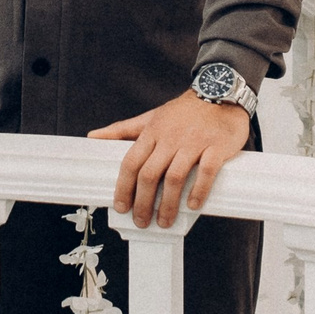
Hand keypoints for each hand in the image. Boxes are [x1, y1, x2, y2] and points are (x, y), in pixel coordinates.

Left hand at [90, 91, 250, 228]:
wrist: (220, 92)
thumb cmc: (184, 111)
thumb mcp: (151, 117)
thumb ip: (123, 130)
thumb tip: (93, 137)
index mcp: (152, 132)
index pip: (131, 162)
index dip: (124, 188)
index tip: (121, 207)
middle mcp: (171, 137)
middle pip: (150, 174)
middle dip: (143, 203)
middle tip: (142, 221)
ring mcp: (194, 142)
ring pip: (175, 177)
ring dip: (168, 204)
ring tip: (165, 221)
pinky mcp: (217, 146)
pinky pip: (206, 172)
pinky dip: (198, 191)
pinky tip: (193, 205)